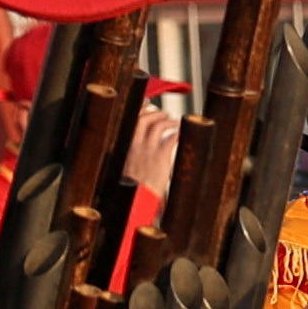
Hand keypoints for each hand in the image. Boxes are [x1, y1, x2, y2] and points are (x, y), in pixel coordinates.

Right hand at [123, 86, 181, 200]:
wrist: (137, 201)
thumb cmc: (134, 190)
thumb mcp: (127, 170)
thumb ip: (133, 158)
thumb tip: (139, 154)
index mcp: (126, 148)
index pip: (130, 122)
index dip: (139, 112)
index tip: (146, 108)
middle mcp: (135, 146)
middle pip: (143, 119)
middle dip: (155, 113)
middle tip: (165, 114)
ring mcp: (148, 151)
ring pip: (157, 126)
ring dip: (168, 121)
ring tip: (175, 123)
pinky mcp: (160, 157)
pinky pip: (170, 139)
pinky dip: (177, 133)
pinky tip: (181, 134)